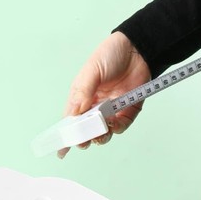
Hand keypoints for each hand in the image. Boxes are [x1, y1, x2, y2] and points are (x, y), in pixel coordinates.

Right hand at [58, 31, 150, 158]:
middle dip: (85, 138)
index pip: (71, 119)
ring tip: (101, 131)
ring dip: (101, 135)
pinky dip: (117, 128)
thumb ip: (83, 91)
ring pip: (104, 132)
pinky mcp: (128, 110)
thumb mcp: (92, 70)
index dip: (67, 134)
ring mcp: (112, 109)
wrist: (138, 49)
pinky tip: (114, 123)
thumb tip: (75, 113)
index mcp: (82, 96)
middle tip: (85, 141)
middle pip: (87, 130)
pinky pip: (121, 125)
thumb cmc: (111, 54)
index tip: (62, 150)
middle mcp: (96, 105)